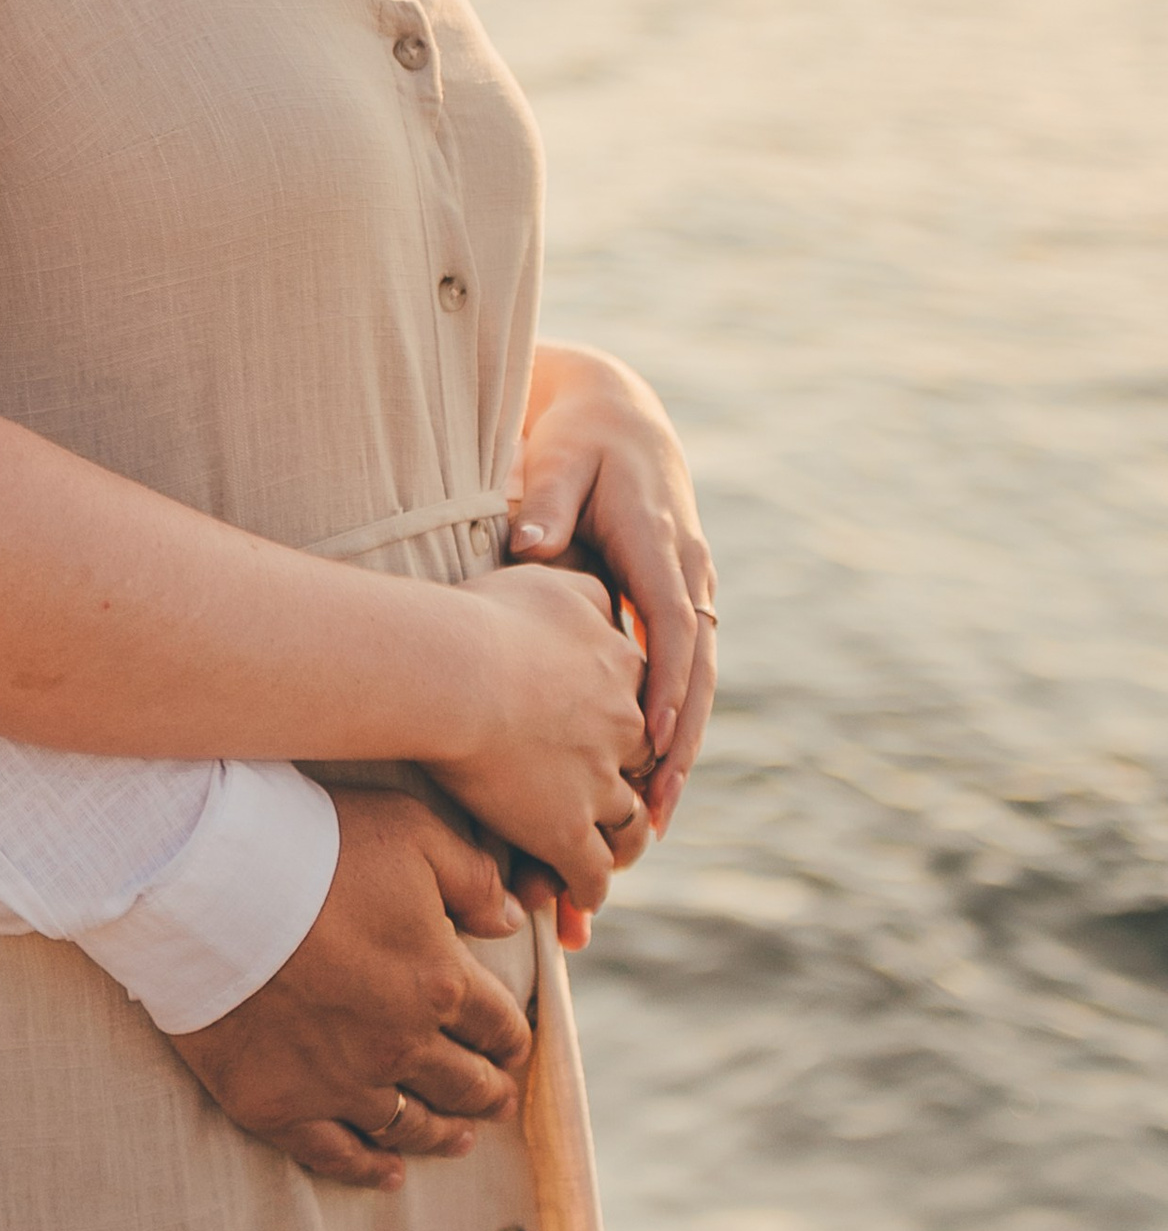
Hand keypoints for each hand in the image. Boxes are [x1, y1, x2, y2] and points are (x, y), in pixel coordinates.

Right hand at [166, 789, 533, 1194]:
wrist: (208, 884)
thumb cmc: (313, 846)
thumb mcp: (411, 831)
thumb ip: (474, 878)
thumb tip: (512, 922)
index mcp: (441, 981)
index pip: (498, 1025)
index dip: (511, 1038)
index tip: (514, 1046)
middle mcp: (402, 1046)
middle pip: (463, 1083)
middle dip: (488, 1091)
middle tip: (497, 1098)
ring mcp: (341, 1083)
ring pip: (411, 1126)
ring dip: (443, 1134)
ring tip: (460, 1139)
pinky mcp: (282, 1105)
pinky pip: (337, 1155)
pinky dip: (369, 1170)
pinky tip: (389, 1173)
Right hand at [439, 564, 652, 908]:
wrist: (453, 671)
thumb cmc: (484, 617)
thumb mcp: (550, 581)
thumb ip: (585, 587)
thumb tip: (605, 589)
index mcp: (622, 670)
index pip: (645, 705)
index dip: (631, 728)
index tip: (617, 741)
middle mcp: (625, 729)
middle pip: (645, 770)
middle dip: (633, 789)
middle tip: (615, 807)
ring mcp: (598, 783)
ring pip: (629, 828)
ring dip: (620, 846)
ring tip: (605, 858)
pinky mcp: (566, 832)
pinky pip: (591, 875)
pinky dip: (586, 891)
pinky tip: (574, 900)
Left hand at [510, 346, 718, 830]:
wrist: (618, 414)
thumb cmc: (581, 439)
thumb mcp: (562, 459)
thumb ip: (549, 502)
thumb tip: (533, 543)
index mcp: (659, 541)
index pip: (672, 623)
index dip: (668, 684)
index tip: (655, 741)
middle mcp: (687, 569)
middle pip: (696, 667)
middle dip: (683, 741)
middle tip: (658, 809)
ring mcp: (690, 586)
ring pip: (697, 678)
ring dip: (683, 746)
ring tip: (657, 816)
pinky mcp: (678, 598)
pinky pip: (684, 668)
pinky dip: (676, 721)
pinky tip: (652, 773)